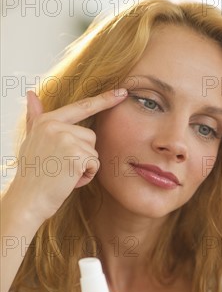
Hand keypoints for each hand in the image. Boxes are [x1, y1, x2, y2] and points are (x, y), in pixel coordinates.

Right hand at [7, 88, 127, 221]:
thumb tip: (32, 94)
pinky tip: (69, 180)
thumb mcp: (32, 141)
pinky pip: (95, 164)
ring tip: (64, 175)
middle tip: (62, 169)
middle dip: (83, 156)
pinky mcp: (75, 154)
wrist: (28, 199)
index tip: (123, 91)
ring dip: (85, 167)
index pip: (81, 107)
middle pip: (90, 136)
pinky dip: (86, 176)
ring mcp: (65, 138)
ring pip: (94, 151)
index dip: (104, 99)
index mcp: (47, 120)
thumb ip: (35, 118)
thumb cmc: (32, 175)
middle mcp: (55, 125)